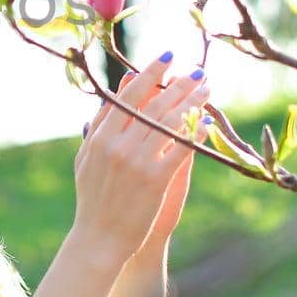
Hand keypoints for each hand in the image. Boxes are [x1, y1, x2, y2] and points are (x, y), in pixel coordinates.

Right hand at [76, 60, 211, 258]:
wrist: (99, 238)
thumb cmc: (93, 197)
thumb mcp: (87, 156)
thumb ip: (101, 122)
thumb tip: (118, 88)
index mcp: (100, 136)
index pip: (128, 95)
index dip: (150, 74)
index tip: (168, 58)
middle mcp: (118, 144)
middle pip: (154, 104)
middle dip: (179, 84)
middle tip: (198, 70)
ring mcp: (137, 161)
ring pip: (170, 122)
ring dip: (192, 101)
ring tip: (207, 89)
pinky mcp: (156, 180)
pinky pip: (181, 149)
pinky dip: (196, 132)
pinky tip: (208, 121)